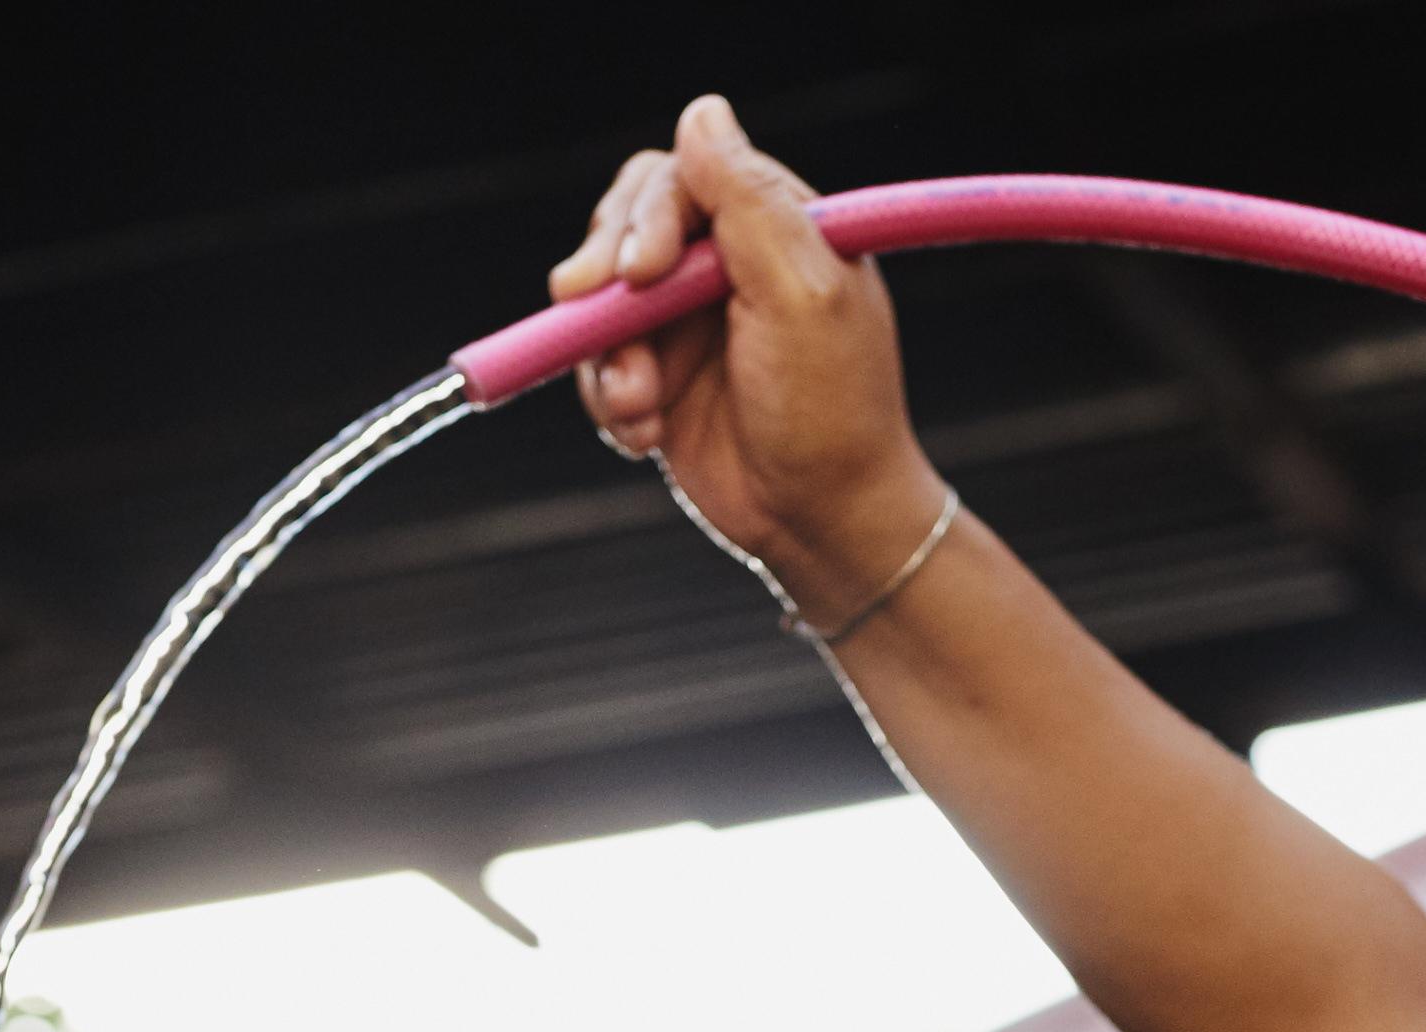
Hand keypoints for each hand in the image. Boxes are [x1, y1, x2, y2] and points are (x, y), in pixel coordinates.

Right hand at [555, 98, 948, 621]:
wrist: (821, 522)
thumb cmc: (832, 411)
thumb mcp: (800, 295)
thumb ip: (749, 201)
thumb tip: (702, 114)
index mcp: (772, 225)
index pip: (682, 176)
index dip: (648, 216)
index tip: (641, 273)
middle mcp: (724, 263)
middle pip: (625, 225)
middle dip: (606, 279)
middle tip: (593, 318)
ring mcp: (684, 323)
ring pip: (598, 302)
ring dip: (607, 356)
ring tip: (643, 406)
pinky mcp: (654, 378)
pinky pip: (595, 366)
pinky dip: (607, 400)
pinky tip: (645, 434)